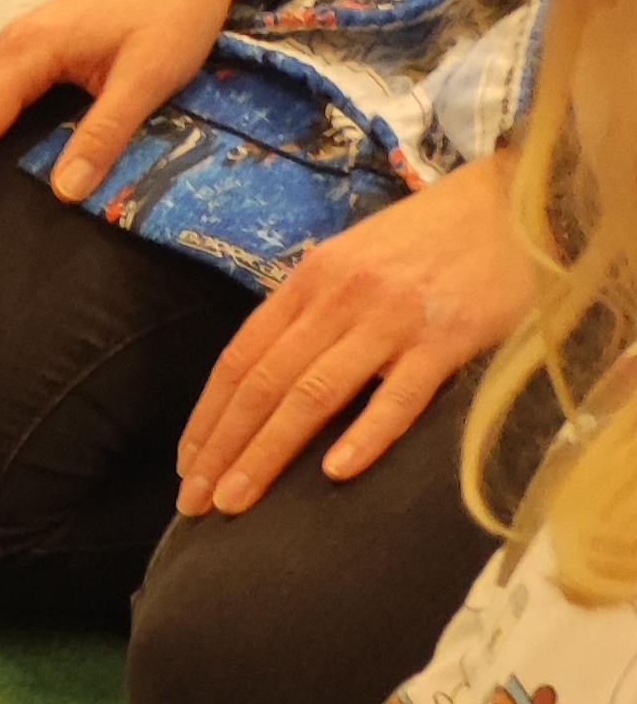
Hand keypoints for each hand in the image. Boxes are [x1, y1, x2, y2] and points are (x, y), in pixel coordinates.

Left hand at [173, 153, 534, 514]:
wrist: (517, 200)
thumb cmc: (426, 240)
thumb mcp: (350, 260)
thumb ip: (308, 313)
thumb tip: (260, 381)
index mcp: (309, 280)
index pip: (240, 358)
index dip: (208, 417)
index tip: (187, 466)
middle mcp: (341, 298)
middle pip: (265, 384)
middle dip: (223, 449)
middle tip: (194, 503)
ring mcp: (393, 318)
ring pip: (314, 395)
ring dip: (267, 454)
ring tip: (236, 502)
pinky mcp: (449, 336)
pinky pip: (400, 395)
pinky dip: (365, 435)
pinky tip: (334, 474)